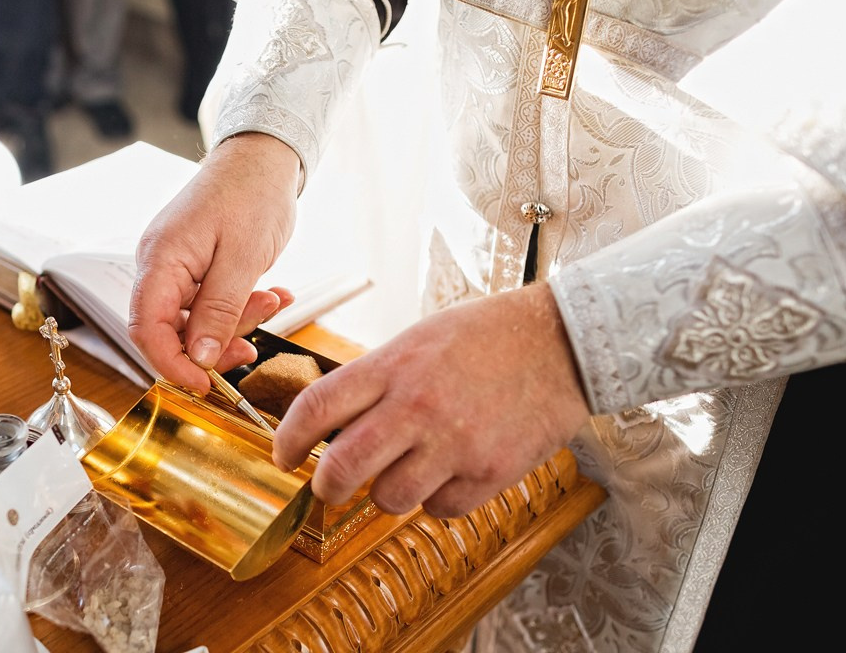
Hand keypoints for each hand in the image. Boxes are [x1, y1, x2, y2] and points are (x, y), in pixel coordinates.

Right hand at [129, 133, 301, 390]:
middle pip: (169, 330)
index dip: (171, 364)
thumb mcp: (243, 258)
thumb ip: (219, 311)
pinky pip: (208, 302)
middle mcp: (158, 265)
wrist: (263, 158)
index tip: (205, 384)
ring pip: (194, 320)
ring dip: (236, 322)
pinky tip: (271, 294)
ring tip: (274, 300)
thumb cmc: (252, 193)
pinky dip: (239, 307)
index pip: (145, 329)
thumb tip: (199, 358)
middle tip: (253, 344)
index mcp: (160, 259)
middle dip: (214, 343)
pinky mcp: (193, 268)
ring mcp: (174, 266)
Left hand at [271, 282, 590, 517]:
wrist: (562, 342)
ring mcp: (453, 443)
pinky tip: (450, 473)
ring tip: (407, 470)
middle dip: (326, 487)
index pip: (317, 408)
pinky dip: (437, 500)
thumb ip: (377, 379)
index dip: (288, 439)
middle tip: (330, 487)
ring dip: (387, 492)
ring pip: (388, 498)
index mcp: (393, 366)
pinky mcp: (489, 472)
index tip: (284, 457)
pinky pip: (439, 509)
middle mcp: (416, 406)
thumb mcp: (419, 339)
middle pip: (342, 468)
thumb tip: (336, 422)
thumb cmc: (488, 336)